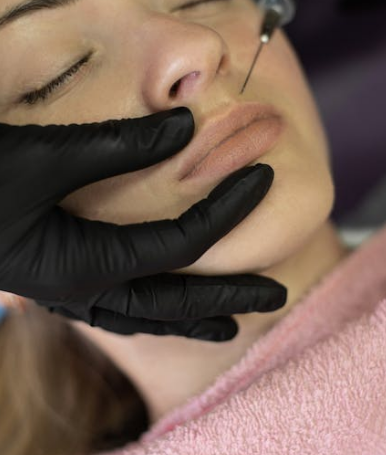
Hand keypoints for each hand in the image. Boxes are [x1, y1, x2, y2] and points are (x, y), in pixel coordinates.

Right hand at [0, 109, 285, 340]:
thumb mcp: (40, 155)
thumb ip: (116, 146)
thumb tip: (186, 127)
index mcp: (81, 264)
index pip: (178, 245)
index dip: (225, 212)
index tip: (263, 179)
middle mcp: (77, 290)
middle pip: (172, 302)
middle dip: (227, 299)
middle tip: (277, 298)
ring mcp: (62, 294)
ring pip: (142, 317)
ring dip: (189, 319)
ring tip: (230, 327)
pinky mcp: (51, 283)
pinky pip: (113, 310)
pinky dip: (146, 312)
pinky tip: (157, 307)